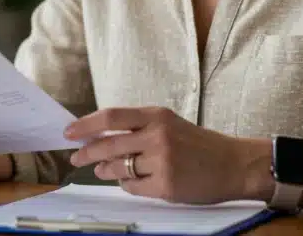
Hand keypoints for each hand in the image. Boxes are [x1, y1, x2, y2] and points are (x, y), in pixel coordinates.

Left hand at [65, 107, 271, 203]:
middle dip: (86, 152)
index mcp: (156, 115)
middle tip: (76, 157)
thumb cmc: (199, 145)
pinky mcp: (166, 185)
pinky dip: (128, 185)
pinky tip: (134, 182)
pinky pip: (132, 187)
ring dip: (107, 171)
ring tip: (103, 170)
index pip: (111, 117)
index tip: (69, 132)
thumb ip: (137, 128)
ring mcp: (162, 161)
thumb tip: (98, 137)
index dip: (85, 125)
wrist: (234, 164)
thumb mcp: (169, 124)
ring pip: (117, 168)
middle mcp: (157, 135)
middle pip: (107, 144)